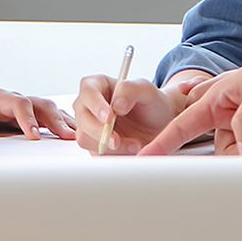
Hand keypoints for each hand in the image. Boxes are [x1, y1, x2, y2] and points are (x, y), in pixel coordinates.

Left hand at [0, 80, 75, 140]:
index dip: (28, 119)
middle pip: (42, 105)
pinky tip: (76, 136)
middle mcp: (16, 101)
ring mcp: (26, 107)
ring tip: (78, 139)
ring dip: (65, 123)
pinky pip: (52, 118)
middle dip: (56, 120)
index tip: (33, 136)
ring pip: (51, 110)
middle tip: (68, 137)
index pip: (19, 104)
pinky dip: (65, 124)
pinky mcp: (30, 117)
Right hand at [73, 75, 199, 154]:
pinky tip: (131, 149)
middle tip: (117, 140)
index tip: (109, 117)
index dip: (96, 104)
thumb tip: (116, 105)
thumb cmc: (151, 103)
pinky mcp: (94, 144)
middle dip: (99, 131)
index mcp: (98, 85)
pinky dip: (114, 155)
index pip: (88, 91)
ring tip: (134, 144)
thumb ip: (131, 90)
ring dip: (108, 146)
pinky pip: (96, 153)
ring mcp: (89, 126)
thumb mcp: (148, 90)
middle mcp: (89, 105)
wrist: (159, 125)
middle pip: (82, 118)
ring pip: (85, 138)